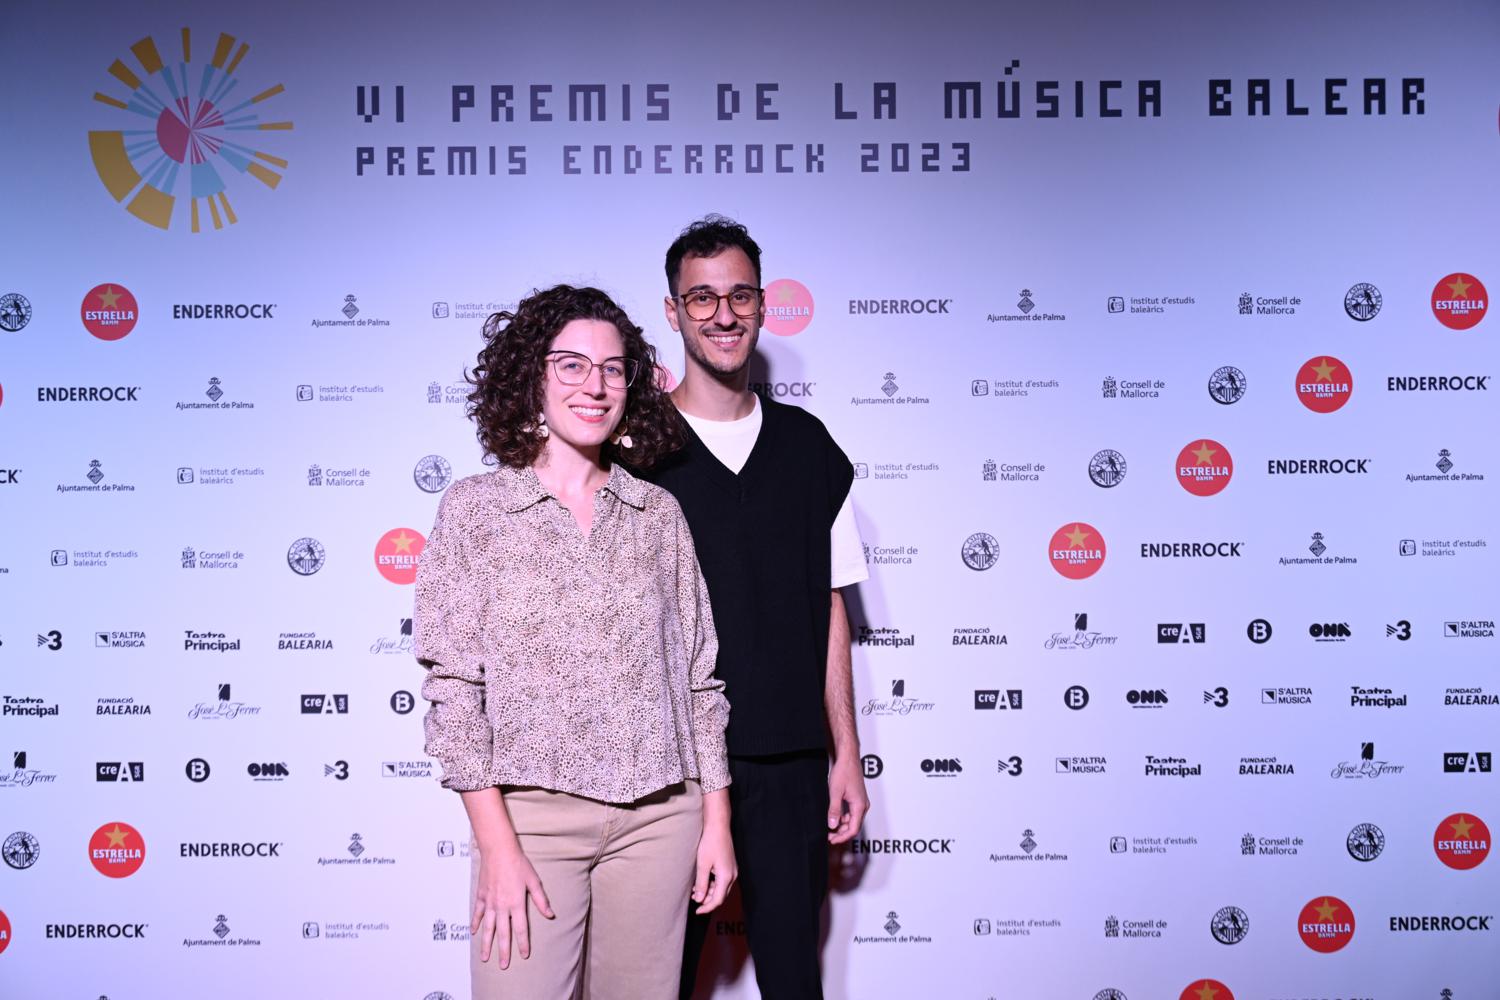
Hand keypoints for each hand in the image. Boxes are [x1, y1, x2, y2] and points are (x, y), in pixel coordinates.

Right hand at [471, 843, 554, 968]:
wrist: (498, 850)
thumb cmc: (517, 863)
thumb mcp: (534, 881)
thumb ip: (541, 900)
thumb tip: (550, 914)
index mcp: (516, 903)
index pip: (520, 929)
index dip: (522, 943)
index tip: (524, 955)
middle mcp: (502, 906)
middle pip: (503, 933)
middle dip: (504, 951)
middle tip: (503, 965)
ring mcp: (489, 902)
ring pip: (487, 928)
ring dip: (486, 944)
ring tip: (485, 957)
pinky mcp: (481, 896)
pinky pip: (477, 913)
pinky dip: (475, 923)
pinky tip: (474, 932)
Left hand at [691, 817, 736, 913]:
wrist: (718, 826)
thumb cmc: (710, 843)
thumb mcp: (702, 865)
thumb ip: (701, 884)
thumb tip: (699, 899)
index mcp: (726, 876)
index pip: (717, 900)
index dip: (707, 907)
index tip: (697, 911)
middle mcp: (732, 875)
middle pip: (720, 895)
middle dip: (707, 900)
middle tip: (693, 898)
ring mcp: (732, 870)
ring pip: (721, 888)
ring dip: (709, 892)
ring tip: (695, 890)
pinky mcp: (729, 866)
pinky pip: (722, 881)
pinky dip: (712, 884)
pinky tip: (702, 881)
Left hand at [827, 756, 868, 844]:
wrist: (848, 758)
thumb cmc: (844, 772)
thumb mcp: (835, 792)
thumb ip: (834, 810)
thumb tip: (832, 825)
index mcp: (860, 806)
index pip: (853, 829)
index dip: (842, 837)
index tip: (831, 840)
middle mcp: (863, 805)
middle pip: (853, 826)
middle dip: (841, 833)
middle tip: (828, 835)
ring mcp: (861, 802)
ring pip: (852, 820)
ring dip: (841, 826)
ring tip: (828, 827)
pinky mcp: (857, 798)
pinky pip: (851, 813)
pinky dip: (842, 818)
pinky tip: (833, 816)